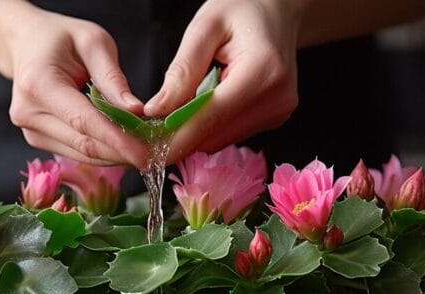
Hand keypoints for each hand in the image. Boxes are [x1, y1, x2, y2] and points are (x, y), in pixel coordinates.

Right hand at [7, 8, 148, 166]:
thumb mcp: (92, 42)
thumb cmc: (60, 39)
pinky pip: (77, 151)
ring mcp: (31, 130)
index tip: (146, 152)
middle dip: (123, 151)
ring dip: (116, 155)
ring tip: (145, 149)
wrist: (26, 44)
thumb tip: (137, 112)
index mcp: (38, 84)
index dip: (117, 140)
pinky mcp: (38, 140)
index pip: (84, 121)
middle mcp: (29, 113)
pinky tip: (124, 145)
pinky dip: (103, 151)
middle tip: (157, 153)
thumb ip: (113, 78)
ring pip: (82, 153)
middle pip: (84, 143)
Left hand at [144, 0, 303, 164]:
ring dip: (194, 130)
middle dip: (180, 134)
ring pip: (221, 138)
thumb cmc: (241, 9)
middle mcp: (277, 99)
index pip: (211, 117)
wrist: (278, 11)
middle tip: (149, 128)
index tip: (146, 149)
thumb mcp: (205, 27)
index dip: (176, 136)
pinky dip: (210, 125)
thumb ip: (182, 70)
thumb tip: (156, 110)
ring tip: (177, 108)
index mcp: (263, 71)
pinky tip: (202, 105)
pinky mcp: (275, 118)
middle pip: (215, 134)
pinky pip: (231, 132)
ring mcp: (279, 112)